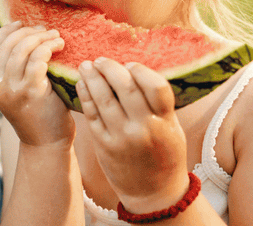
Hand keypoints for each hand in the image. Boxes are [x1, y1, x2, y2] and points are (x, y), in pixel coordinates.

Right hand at [0, 21, 73, 147]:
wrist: (47, 146)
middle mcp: (0, 86)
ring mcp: (13, 90)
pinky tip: (60, 46)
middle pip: (8, 45)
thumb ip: (20, 72)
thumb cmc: (42, 117)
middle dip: (28, 31)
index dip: (8, 30)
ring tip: (56, 36)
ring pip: (21, 49)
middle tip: (46, 30)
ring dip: (40, 37)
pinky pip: (36, 60)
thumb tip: (29, 42)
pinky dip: (48, 47)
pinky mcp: (31, 92)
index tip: (23, 23)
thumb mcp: (23, 93)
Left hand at [77, 59, 189, 212]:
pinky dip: (84, 96)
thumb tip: (135, 72)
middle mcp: (143, 128)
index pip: (155, 86)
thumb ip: (157, 104)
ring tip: (85, 65)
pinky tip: (81, 84)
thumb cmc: (165, 154)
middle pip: (125, 87)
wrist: (154, 193)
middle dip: (110, 68)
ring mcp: (121, 137)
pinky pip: (91, 115)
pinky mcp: (104, 145)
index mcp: (165, 122)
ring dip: (92, 78)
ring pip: (103, 99)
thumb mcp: (172, 128)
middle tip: (101, 60)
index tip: (130, 64)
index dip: (141, 70)